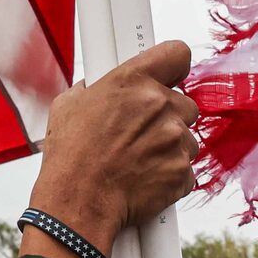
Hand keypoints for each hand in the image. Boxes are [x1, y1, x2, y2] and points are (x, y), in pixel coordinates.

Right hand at [22, 41, 199, 257]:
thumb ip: (94, 88)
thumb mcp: (69, 106)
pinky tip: (146, 178)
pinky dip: (171, 175)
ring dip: (171, 148)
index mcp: (132, 81)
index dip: (174, 66)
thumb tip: (97, 87)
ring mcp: (175, 140)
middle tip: (143, 134)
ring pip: (188, 139)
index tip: (170, 76)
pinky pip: (187, 170)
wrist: (78, 203)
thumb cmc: (70, 157)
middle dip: (169, 118)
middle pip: (186, 104)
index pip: (177, 54)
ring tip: (139, 160)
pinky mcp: (183, 172)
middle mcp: (159, 106)